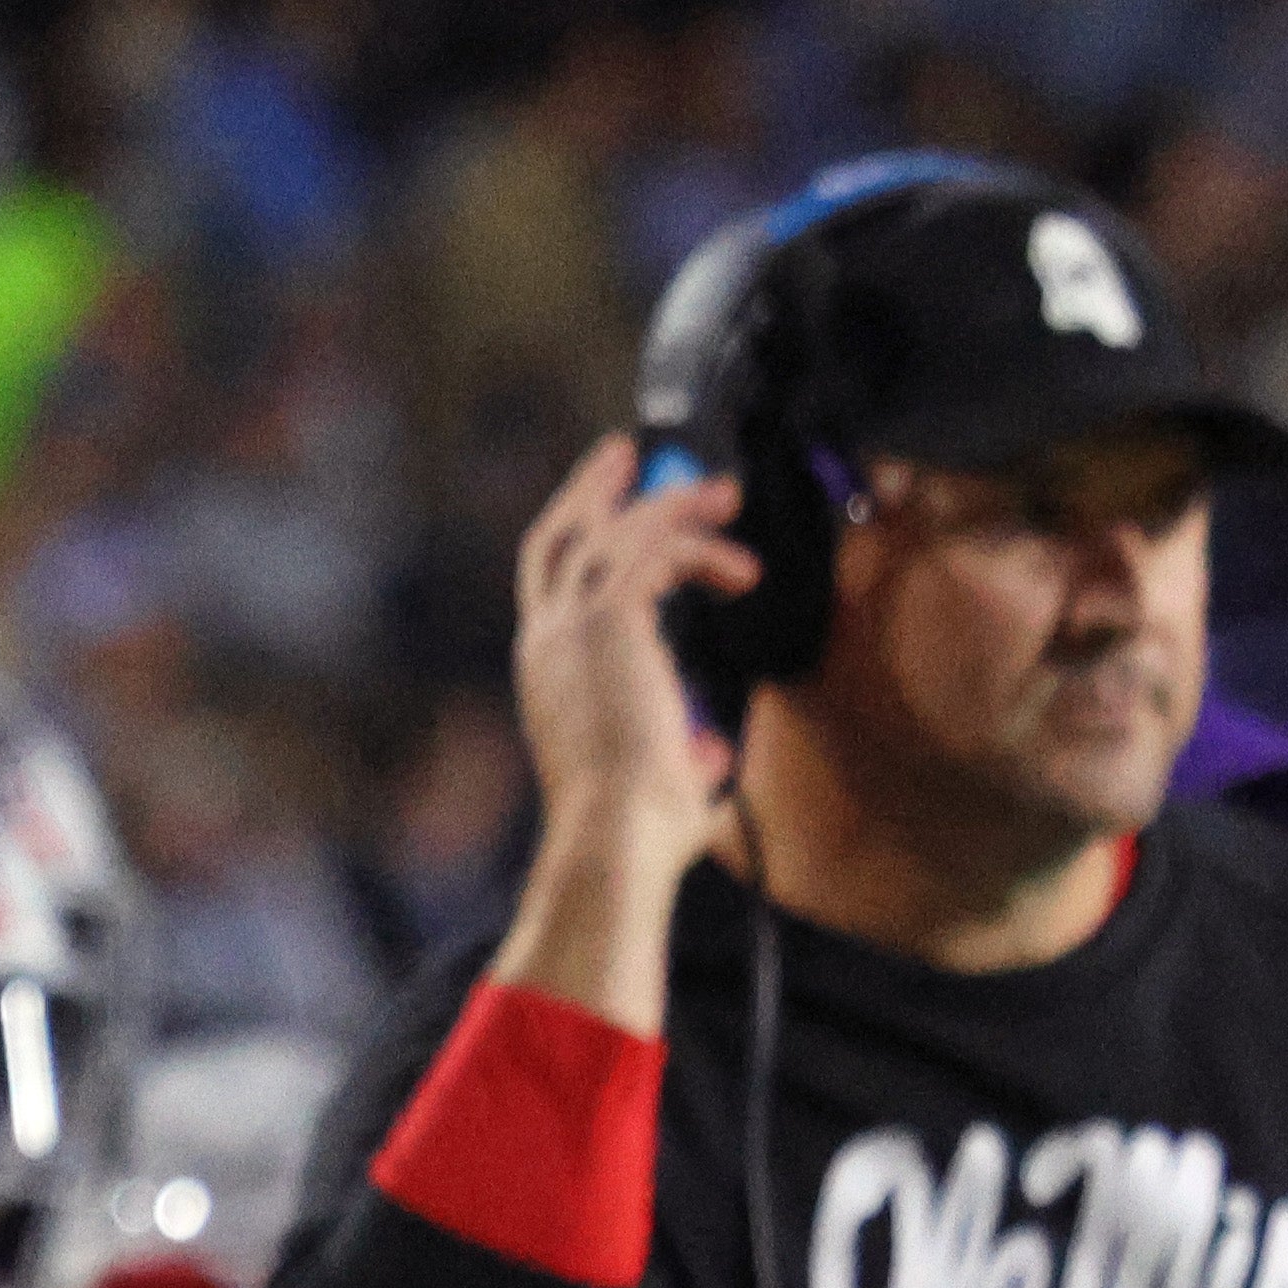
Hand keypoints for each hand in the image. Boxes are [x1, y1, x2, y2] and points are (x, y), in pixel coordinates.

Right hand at [494, 436, 752, 1029]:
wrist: (616, 834)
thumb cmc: (637, 831)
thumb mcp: (659, 778)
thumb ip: (679, 755)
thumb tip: (706, 747)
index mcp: (548, 677)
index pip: (552, 586)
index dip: (580, 538)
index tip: (616, 506)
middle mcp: (546, 642)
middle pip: (558, 538)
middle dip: (593, 491)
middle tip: (628, 453)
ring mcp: (569, 628)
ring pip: (613, 532)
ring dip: (672, 506)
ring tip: (726, 494)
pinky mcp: (606, 619)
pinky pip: (651, 551)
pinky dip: (699, 546)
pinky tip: (741, 570)